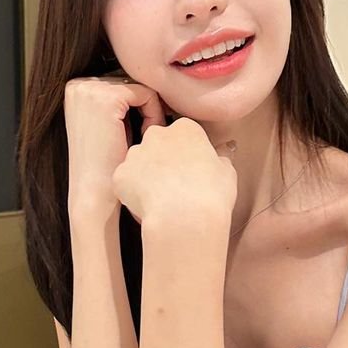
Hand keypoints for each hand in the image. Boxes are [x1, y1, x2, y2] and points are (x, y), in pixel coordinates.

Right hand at [64, 75, 166, 223]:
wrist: (94, 193)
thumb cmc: (106, 165)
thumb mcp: (108, 124)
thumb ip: (119, 101)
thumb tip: (148, 78)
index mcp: (75, 88)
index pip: (122, 82)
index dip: (137, 107)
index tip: (140, 133)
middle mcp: (78, 84)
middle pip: (132, 82)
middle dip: (144, 108)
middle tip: (145, 139)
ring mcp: (89, 89)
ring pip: (141, 87)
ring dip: (150, 113)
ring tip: (144, 141)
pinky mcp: (107, 98)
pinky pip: (147, 95)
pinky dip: (154, 116)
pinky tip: (146, 139)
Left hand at [111, 117, 236, 231]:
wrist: (185, 218)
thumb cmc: (211, 195)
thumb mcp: (227, 172)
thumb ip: (222, 157)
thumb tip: (225, 150)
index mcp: (185, 129)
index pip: (183, 135)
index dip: (187, 154)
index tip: (191, 171)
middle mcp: (156, 135)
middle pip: (157, 143)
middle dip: (163, 160)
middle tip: (175, 184)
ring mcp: (135, 154)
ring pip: (138, 162)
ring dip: (146, 175)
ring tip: (161, 199)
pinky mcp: (120, 174)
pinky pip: (125, 182)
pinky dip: (132, 192)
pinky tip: (147, 205)